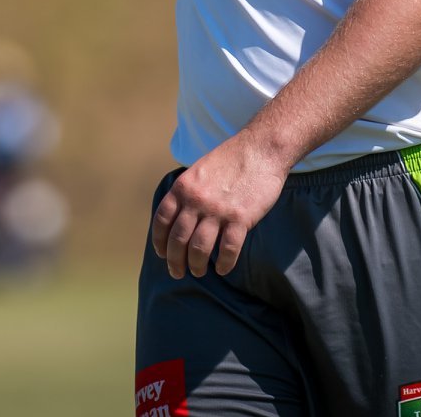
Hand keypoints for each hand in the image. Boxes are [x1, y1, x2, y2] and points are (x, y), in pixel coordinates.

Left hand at [151, 132, 287, 278]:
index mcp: (183, 187)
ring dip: (196, 265)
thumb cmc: (231, 159)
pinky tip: (223, 268)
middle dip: (175, 261)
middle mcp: (196, 200)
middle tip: (177, 272)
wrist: (261, 148)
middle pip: (178, 240)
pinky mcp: (240, 218)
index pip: (162, 221)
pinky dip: (224, 263)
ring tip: (198, 271)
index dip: (159, 242)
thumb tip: (179, 218)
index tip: (162, 254)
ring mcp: (218, 210)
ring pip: (199, 248)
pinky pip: (228, 249)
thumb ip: (188, 192)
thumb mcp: (200, 170)